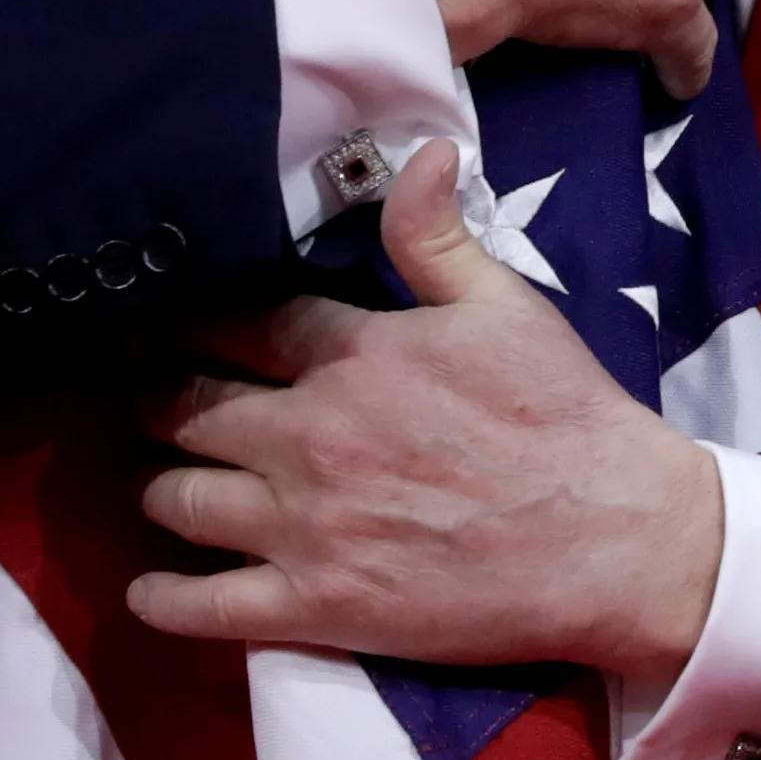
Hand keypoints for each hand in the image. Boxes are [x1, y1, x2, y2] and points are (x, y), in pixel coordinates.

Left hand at [129, 143, 724, 681]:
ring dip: (159, 489)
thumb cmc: (567, 417)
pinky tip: (150, 591)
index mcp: (356, 356)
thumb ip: (440, 237)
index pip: (238, 325)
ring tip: (162, 482)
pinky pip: (202, 606)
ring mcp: (304, 526)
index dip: (190, 323)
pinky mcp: (315, 606)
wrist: (616, 539)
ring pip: (178, 501)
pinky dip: (162, 598)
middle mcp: (310, 436)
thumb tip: (420, 153)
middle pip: (187, 411)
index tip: (158, 323)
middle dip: (154, 399)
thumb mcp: (510, 308)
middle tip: (143, 398)